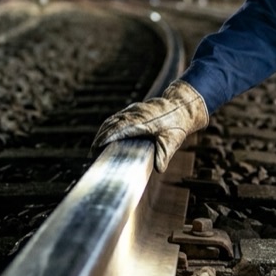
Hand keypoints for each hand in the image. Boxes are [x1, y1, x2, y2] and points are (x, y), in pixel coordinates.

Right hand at [92, 79, 207, 171]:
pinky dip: (109, 127)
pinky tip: (105, 137)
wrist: (182, 106)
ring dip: (103, 132)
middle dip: (100, 137)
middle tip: (92, 153)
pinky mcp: (133, 110)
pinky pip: (117, 117)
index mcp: (142, 121)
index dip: (106, 137)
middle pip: (111, 123)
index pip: (119, 128)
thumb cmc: (177, 125)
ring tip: (96, 148)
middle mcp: (135, 113)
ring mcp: (133, 110)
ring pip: (113, 119)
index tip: (96, 148)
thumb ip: (164, 154)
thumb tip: (159, 169)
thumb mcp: (173, 140)